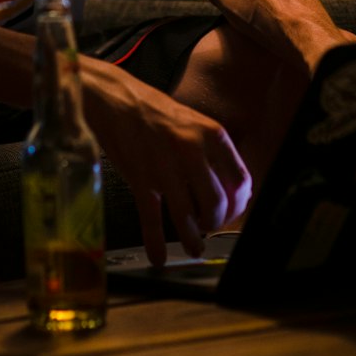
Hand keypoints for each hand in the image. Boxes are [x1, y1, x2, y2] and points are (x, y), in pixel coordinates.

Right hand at [81, 59, 251, 267]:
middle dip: (215, 223)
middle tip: (209, 227)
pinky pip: (152, 219)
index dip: (239, 204)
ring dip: (192, 239)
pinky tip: (158, 256)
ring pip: (187, 216)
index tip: (232, 211)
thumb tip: (226, 189)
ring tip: (194, 248)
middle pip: (217, 203)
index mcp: (212, 134)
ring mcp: (164, 166)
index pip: (240, 180)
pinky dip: (156, 242)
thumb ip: (211, 152)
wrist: (114, 99)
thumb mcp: (193, 123)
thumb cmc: (153, 111)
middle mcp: (192, 150)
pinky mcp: (140, 178)